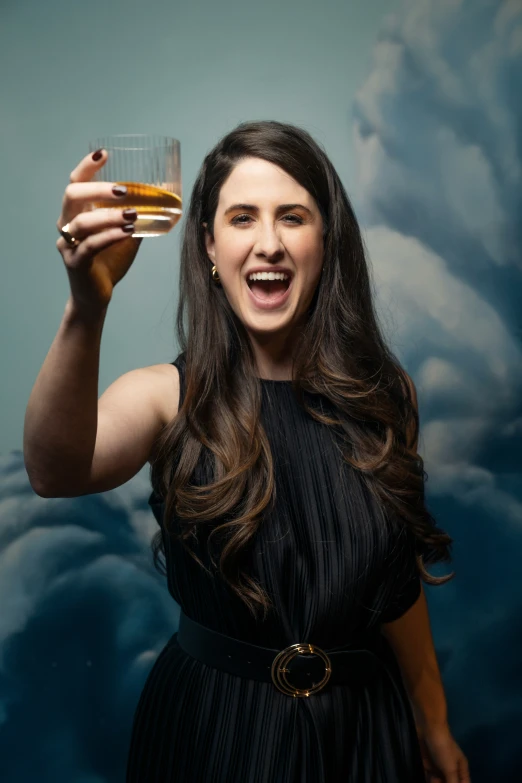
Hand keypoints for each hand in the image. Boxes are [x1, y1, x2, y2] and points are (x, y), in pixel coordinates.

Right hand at [56, 149, 141, 315]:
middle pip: (72, 195)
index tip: (104, 154)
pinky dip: (110, 236)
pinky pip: (90, 245)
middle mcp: (67, 224)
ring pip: (81, 222)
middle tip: (123, 190)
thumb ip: (136, 217)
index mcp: (76, 213)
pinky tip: (127, 232)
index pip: (75, 182)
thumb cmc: (109, 262)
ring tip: (132, 214)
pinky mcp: (76, 262)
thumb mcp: (126, 234)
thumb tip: (162, 199)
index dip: (86, 166)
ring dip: (108, 215)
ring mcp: (68, 244)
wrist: (96, 296)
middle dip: (97, 188)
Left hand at [417, 724, 470, 782]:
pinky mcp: (427, 762)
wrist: (428, 727)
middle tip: (436, 781)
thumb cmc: (443, 748)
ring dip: (433, 781)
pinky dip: (426, 776)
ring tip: (431, 777)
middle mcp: (450, 768)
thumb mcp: (450, 768)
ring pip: (437, 780)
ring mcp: (438, 765)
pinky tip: (424, 773)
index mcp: (460, 769)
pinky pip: (427, 774)